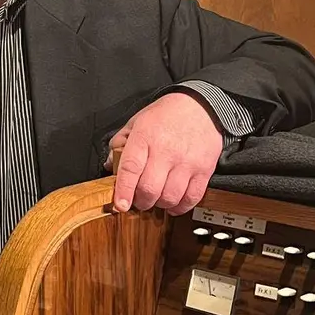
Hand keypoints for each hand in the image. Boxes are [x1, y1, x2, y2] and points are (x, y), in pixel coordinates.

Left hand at [106, 91, 223, 215]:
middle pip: (150, 189)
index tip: (120, 205)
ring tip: (157, 199)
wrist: (201, 106)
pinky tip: (174, 204)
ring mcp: (187, 161)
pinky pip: (191, 197)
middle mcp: (166, 150)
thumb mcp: (137, 122)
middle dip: (141, 201)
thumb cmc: (167, 115)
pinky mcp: (204, 169)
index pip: (131, 168)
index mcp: (145, 137)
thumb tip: (110, 165)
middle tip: (139, 200)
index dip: (124, 191)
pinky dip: (180, 207)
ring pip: (170, 197)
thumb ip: (120, 143)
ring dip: (160, 205)